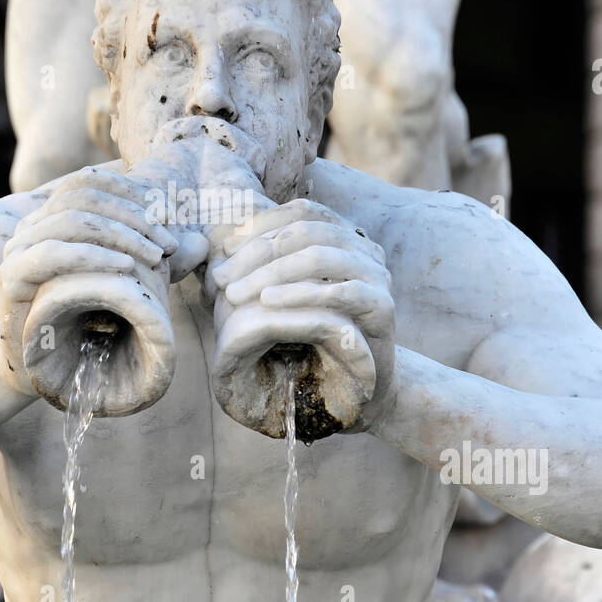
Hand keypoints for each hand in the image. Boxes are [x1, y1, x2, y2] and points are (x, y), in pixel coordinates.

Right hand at [0, 166, 185, 397]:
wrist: (43, 369)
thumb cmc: (87, 324)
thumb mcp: (129, 284)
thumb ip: (157, 260)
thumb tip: (201, 243)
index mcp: (52, 216)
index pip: (89, 182)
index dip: (131, 192)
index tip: (168, 215)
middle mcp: (31, 226)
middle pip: (84, 196)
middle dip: (134, 216)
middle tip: (168, 242)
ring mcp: (18, 248)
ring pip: (72, 219)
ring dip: (122, 233)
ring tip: (156, 254)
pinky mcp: (12, 277)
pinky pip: (53, 253)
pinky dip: (94, 254)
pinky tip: (126, 265)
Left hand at [207, 198, 396, 435]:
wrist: (356, 389)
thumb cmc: (310, 340)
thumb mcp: (282, 297)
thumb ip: (263, 266)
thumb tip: (218, 243)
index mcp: (344, 236)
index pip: (303, 212)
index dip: (261, 224)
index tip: (224, 248)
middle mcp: (365, 249)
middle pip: (309, 231)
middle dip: (258, 252)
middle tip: (222, 279)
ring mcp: (378, 275)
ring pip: (323, 255)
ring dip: (273, 271)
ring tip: (237, 293)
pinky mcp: (384, 307)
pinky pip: (343, 291)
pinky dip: (301, 294)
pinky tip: (268, 303)